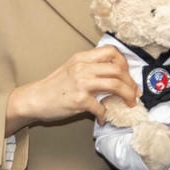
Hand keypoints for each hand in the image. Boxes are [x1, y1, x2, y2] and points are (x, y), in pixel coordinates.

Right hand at [10, 47, 135, 129]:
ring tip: (130, 103)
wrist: (35, 99)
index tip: (127, 74)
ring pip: (115, 85)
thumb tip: (113, 76)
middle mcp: (83, 67)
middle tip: (134, 92)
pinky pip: (101, 107)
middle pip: (118, 69)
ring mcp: (81, 83)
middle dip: (131, 82)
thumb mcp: (72, 68)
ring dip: (127, 96)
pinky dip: (105, 114)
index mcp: (82, 58)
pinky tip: (102, 117)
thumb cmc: (53, 86)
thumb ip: (90, 68)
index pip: (111, 51)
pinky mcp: (79, 100)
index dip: (124, 62)